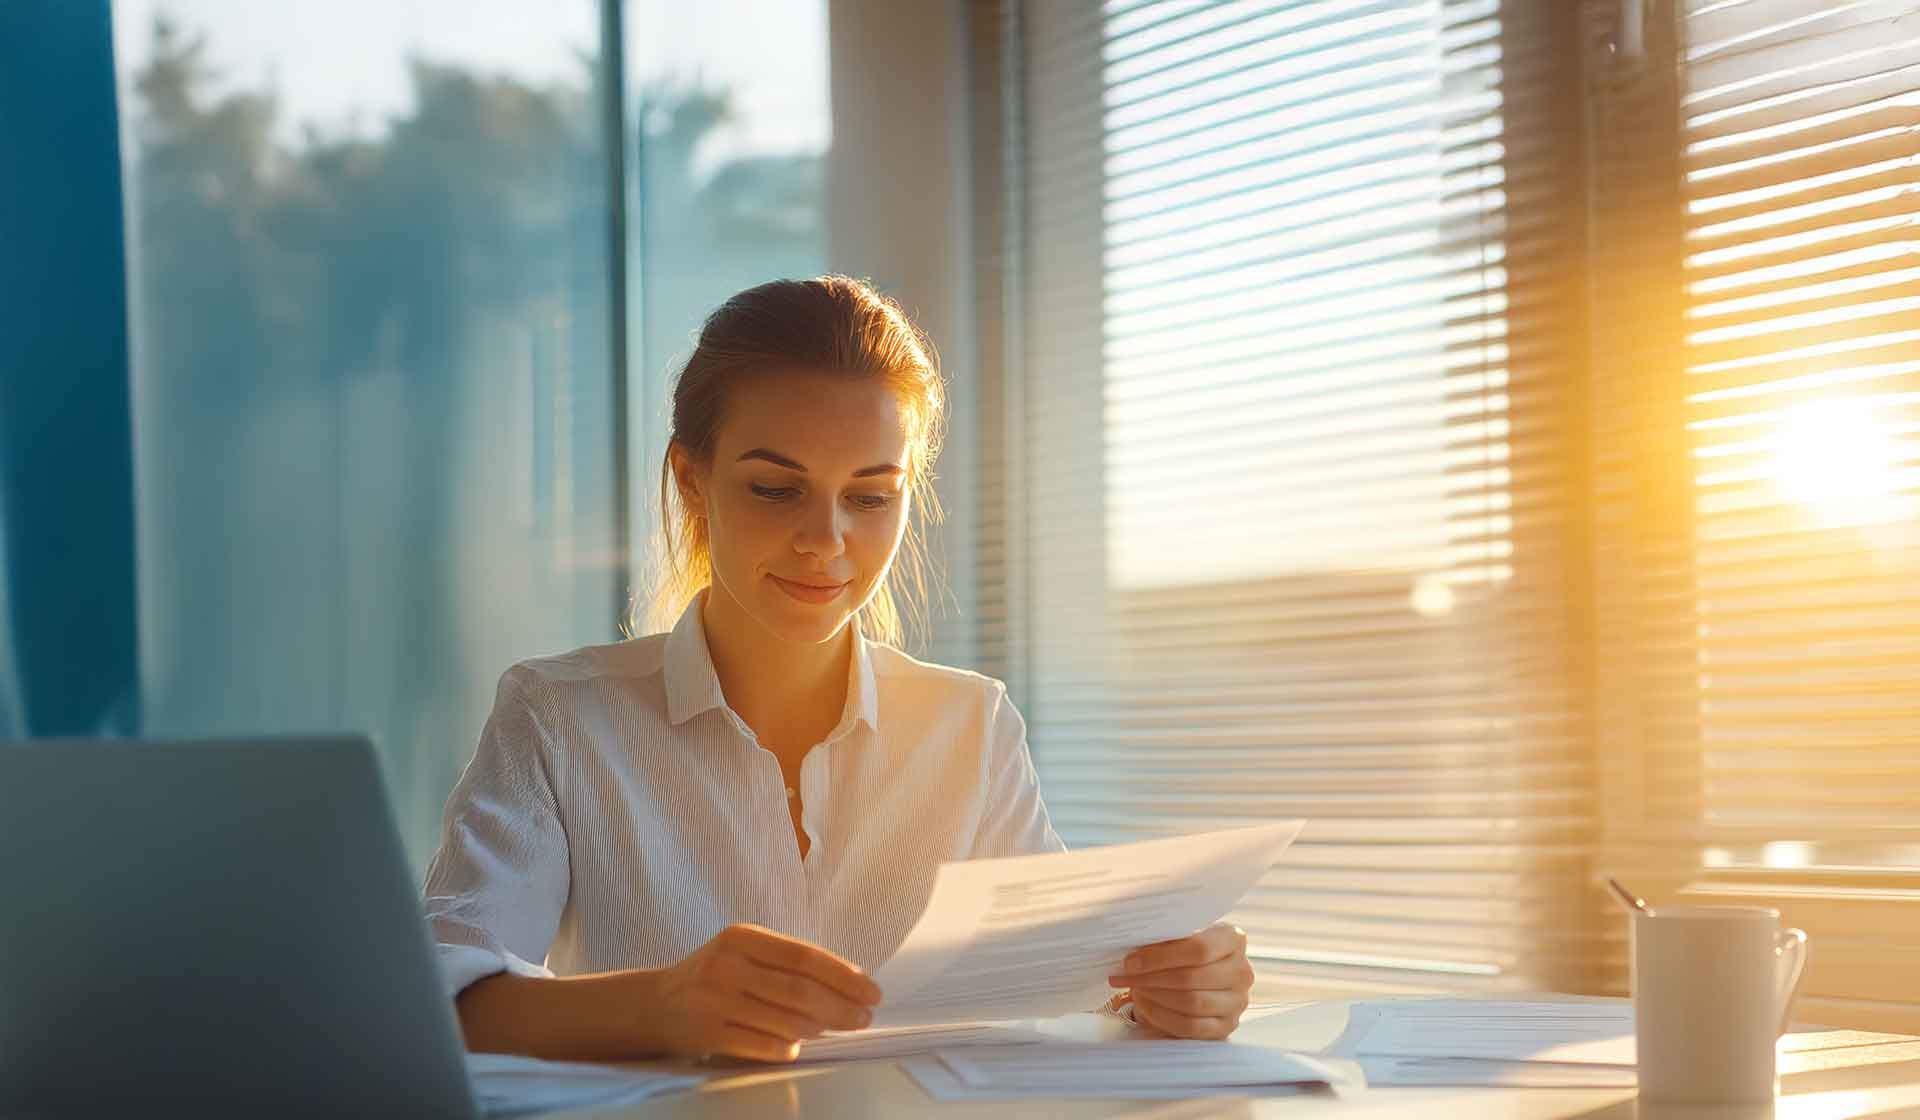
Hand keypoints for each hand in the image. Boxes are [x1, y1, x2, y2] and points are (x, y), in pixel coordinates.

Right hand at [640, 923, 881, 1062]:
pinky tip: (799, 1047)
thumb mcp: (744, 953)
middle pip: (798, 990)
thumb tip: (851, 981)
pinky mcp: (707, 1034)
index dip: (843, 975)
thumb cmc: (716, 976)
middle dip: (840, 1006)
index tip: (872, 991)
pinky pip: (759, 1045)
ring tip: (836, 1029)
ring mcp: (714, 1001)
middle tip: (864, 1017)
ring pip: (783, 1019)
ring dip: (818, 1028)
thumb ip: (788, 962)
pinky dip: (786, 1047)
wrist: (657, 1003)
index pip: (803, 956)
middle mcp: (727, 965)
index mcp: (742, 937)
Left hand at [1107, 922, 1252, 1039]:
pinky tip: (1145, 1006)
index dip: (1159, 957)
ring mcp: (1237, 1002)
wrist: (1197, 977)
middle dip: (1150, 978)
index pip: (1198, 949)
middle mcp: (1242, 971)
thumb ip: (1165, 939)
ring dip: (1155, 997)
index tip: (1130, 961)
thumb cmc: (1183, 952)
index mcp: (1233, 940)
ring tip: (1135, 989)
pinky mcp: (1225, 1027)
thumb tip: (1133, 949)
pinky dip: (1162, 1017)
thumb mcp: (1179, 937)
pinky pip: (1190, 1027)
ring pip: (1191, 1003)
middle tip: (1125, 977)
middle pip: (1191, 978)